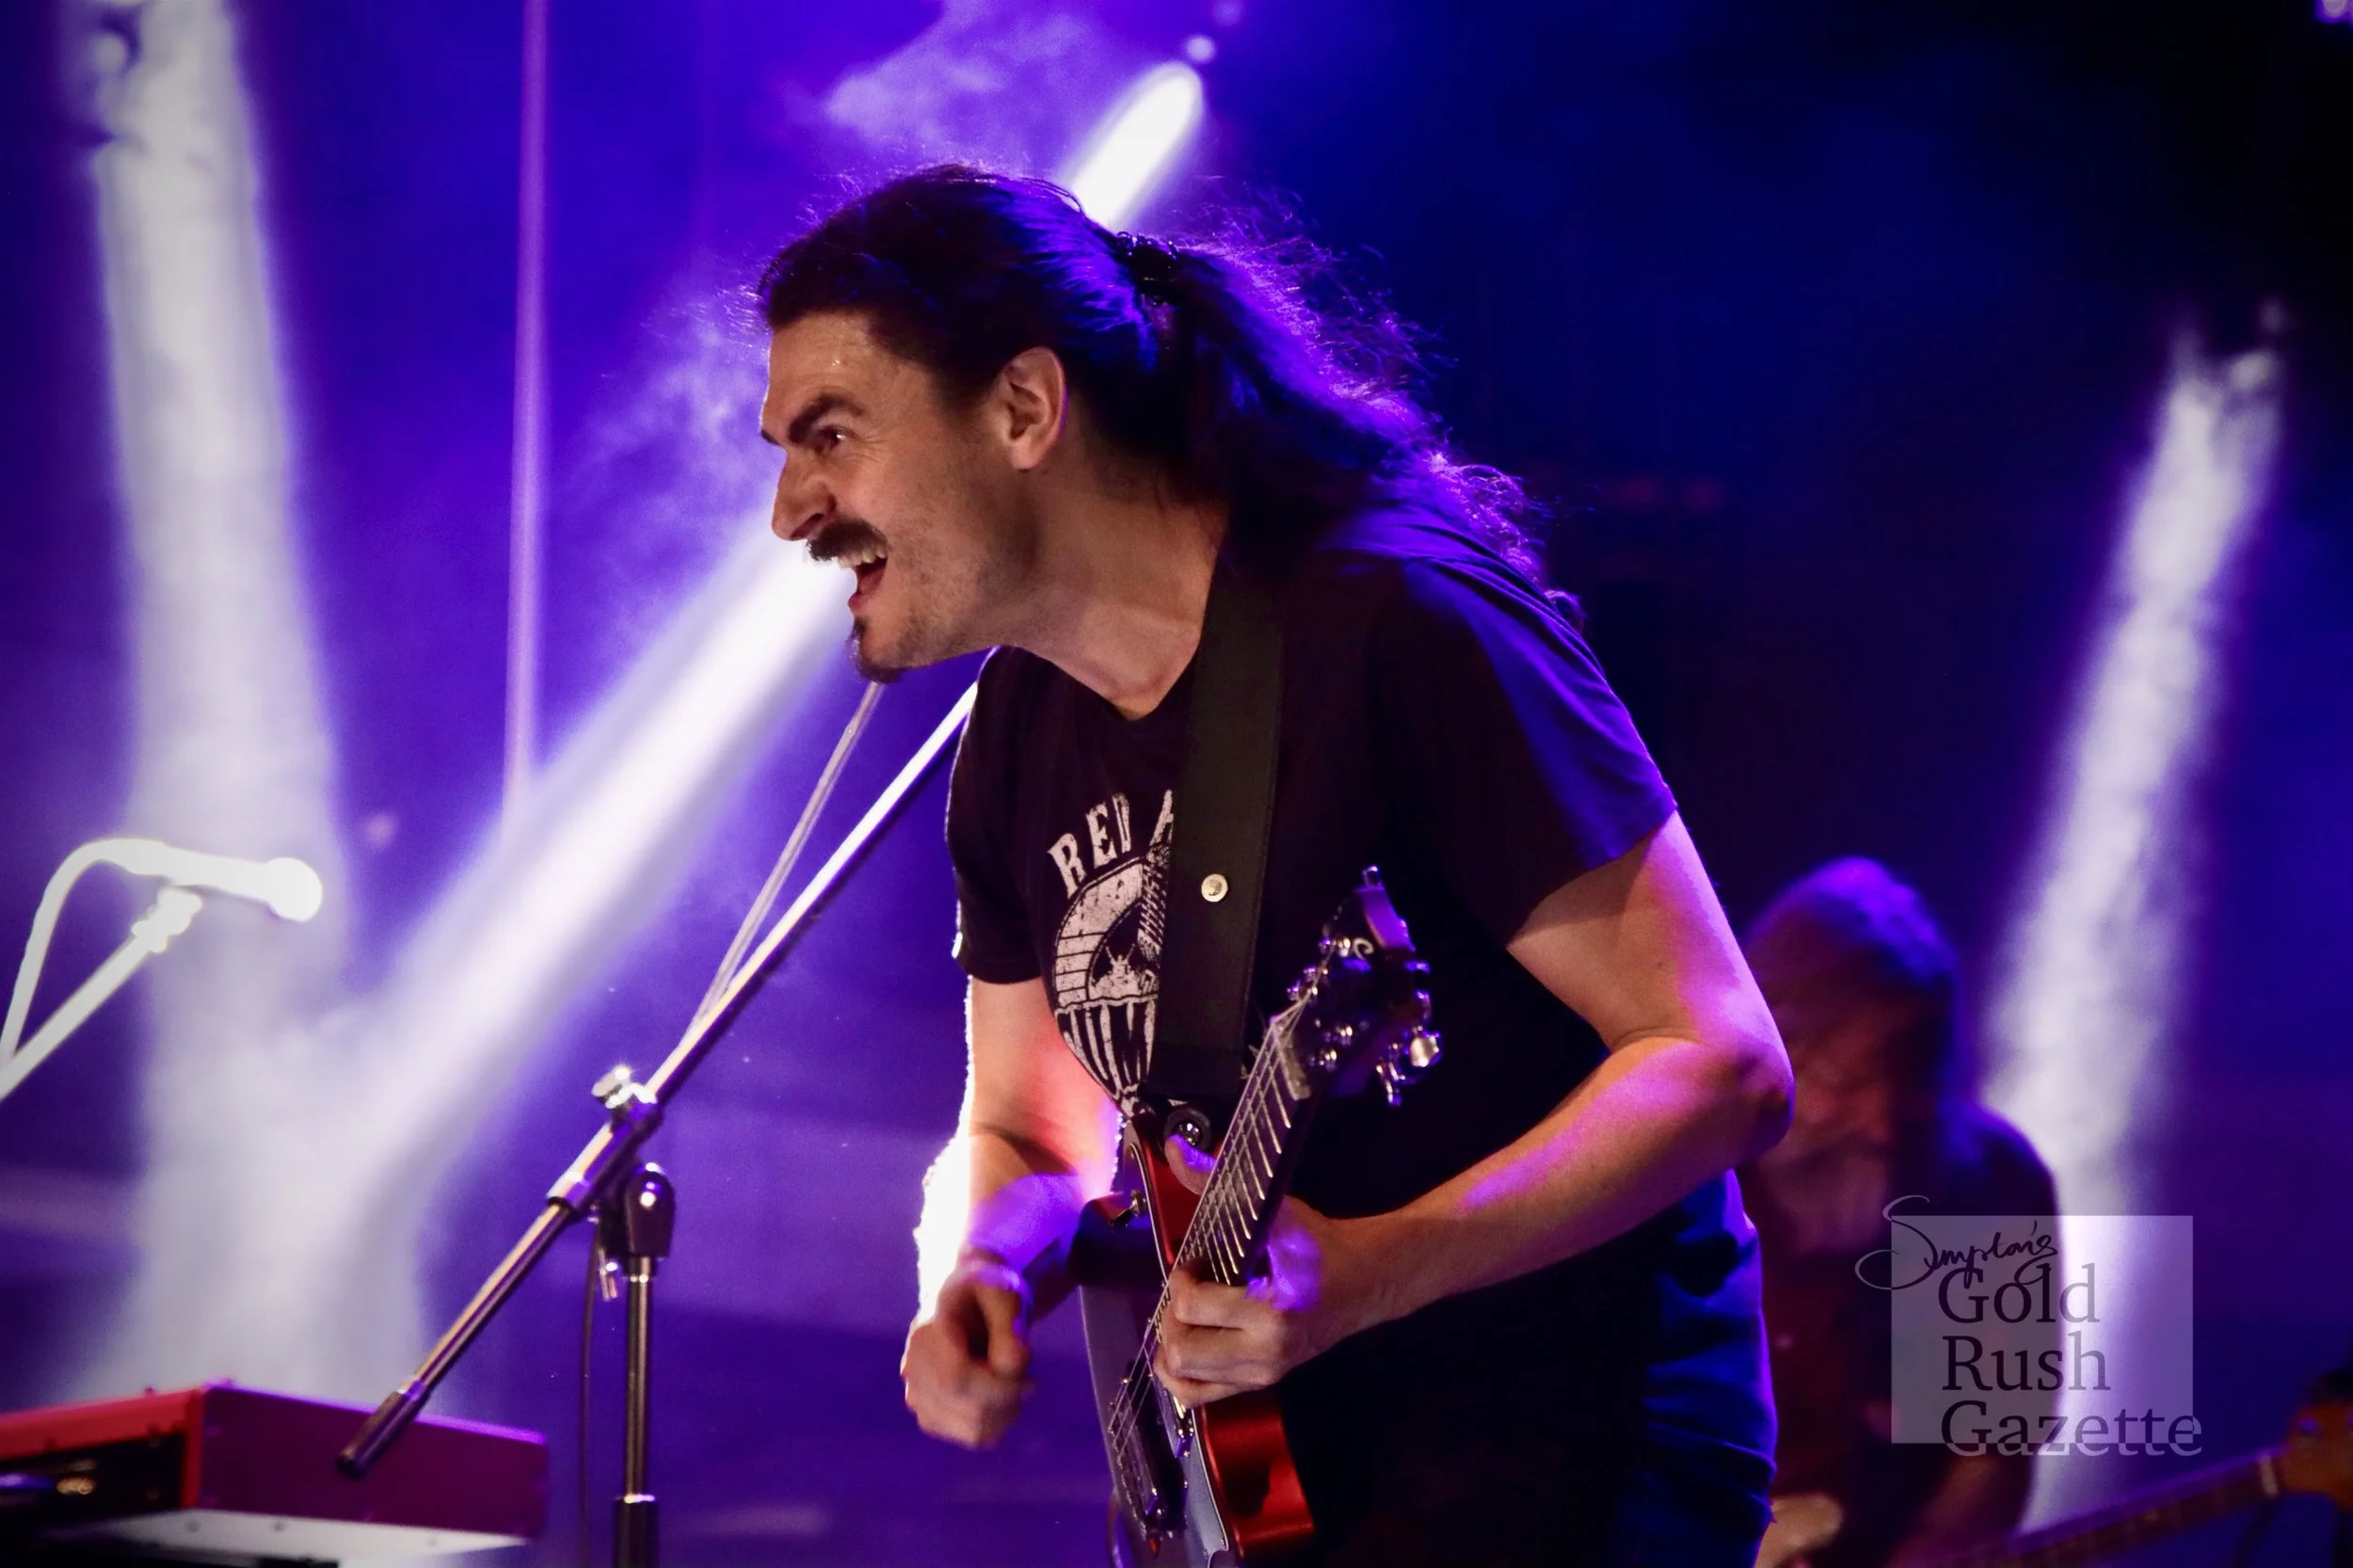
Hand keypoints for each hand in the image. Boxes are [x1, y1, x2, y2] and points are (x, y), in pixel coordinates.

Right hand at [900, 1258, 1032, 1447]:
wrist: (967, 1301)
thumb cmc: (988, 1292)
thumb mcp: (1004, 1294)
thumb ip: (1010, 1327)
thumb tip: (1014, 1366)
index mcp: (926, 1334)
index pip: (958, 1380)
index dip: (999, 1388)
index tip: (1030, 1378)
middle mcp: (913, 1370)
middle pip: (970, 1411)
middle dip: (1009, 1400)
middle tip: (1027, 1377)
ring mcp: (918, 1397)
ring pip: (974, 1431)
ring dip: (1006, 1413)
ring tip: (1013, 1384)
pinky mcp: (932, 1416)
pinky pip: (974, 1436)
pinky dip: (997, 1422)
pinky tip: (1001, 1397)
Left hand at [1152, 1134, 1382, 1408]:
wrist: (1369, 1281)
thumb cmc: (1324, 1246)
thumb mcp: (1277, 1213)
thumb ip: (1217, 1184)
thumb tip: (1175, 1150)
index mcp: (1273, 1315)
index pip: (1193, 1307)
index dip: (1181, 1279)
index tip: (1193, 1262)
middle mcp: (1265, 1355)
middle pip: (1182, 1351)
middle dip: (1172, 1315)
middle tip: (1188, 1289)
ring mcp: (1263, 1376)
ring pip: (1185, 1380)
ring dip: (1172, 1344)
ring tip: (1186, 1315)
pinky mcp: (1261, 1384)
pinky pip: (1201, 1397)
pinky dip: (1181, 1375)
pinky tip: (1183, 1344)